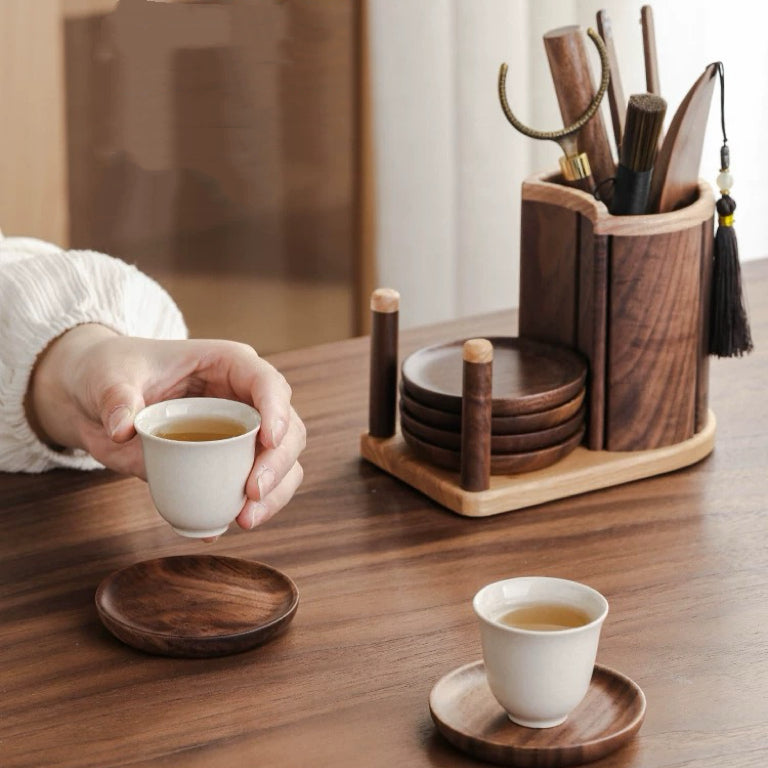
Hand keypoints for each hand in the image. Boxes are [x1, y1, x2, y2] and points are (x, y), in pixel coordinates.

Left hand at [27, 324, 305, 530]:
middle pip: (288, 428)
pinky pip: (254, 487)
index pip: (268, 382)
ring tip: (244, 519)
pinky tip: (225, 525)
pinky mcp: (226, 463)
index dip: (277, 410)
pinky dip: (250, 508)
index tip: (269, 441)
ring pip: (282, 462)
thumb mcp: (107, 377)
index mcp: (227, 364)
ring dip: (275, 493)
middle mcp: (244, 398)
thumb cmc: (111, 372)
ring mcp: (239, 433)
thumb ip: (116, 398)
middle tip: (252, 492)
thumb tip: (122, 429)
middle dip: (278, 462)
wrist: (94, 400)